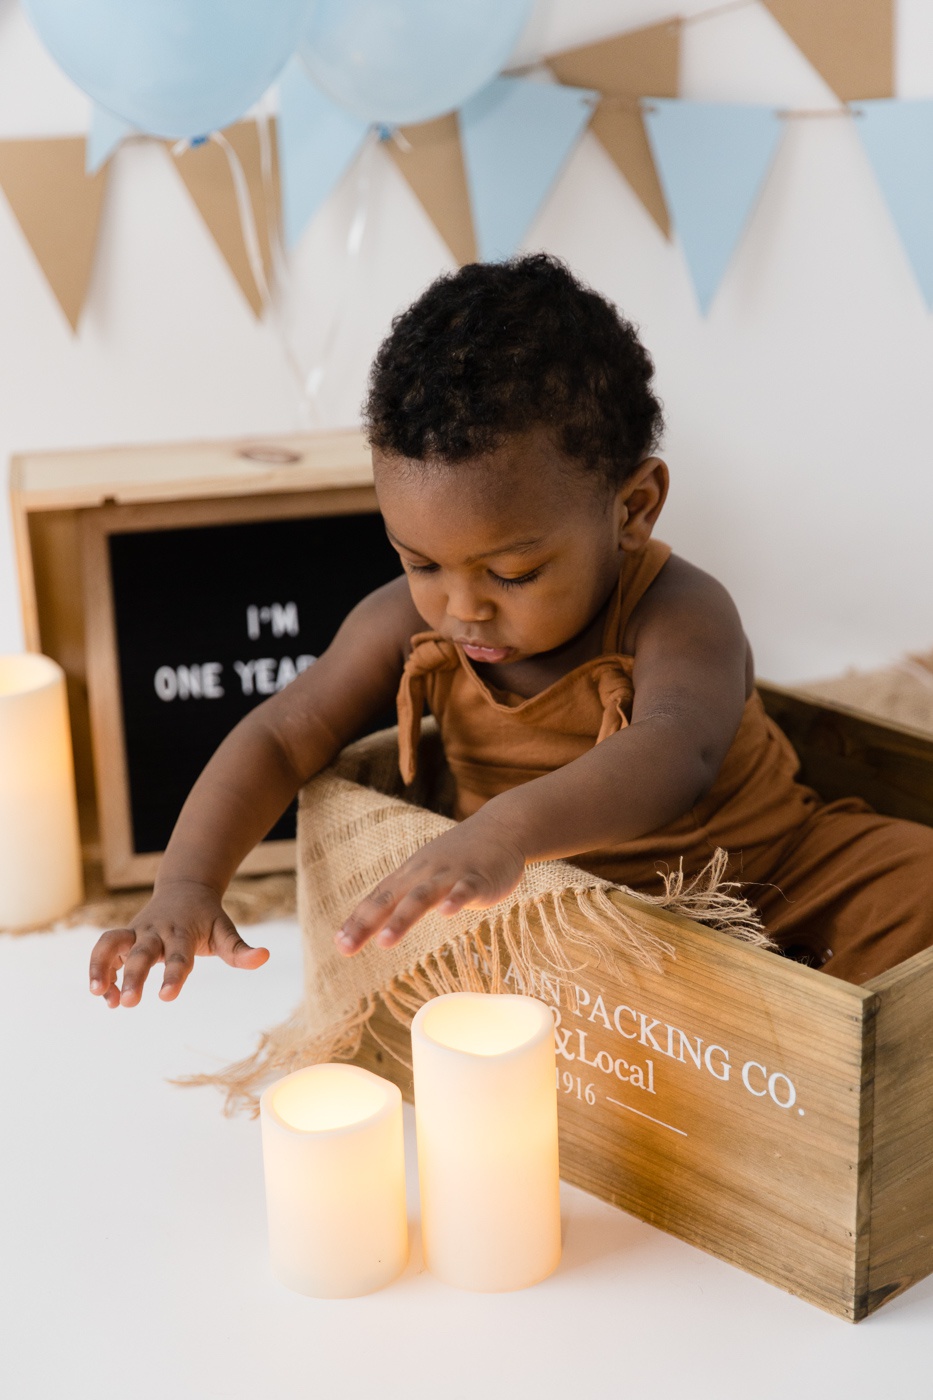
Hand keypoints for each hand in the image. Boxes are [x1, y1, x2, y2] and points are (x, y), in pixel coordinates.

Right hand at [88, 878, 268, 1007]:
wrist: (185, 887)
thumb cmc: (207, 917)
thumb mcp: (225, 930)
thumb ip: (241, 950)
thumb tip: (265, 957)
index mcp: (182, 932)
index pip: (179, 956)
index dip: (174, 976)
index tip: (167, 997)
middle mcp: (156, 931)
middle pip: (141, 953)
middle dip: (134, 977)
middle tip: (131, 1003)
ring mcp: (137, 932)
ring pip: (111, 944)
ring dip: (101, 967)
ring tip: (99, 995)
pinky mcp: (124, 937)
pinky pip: (105, 950)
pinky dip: (100, 971)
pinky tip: (105, 997)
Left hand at [336, 811, 525, 954]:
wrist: (502, 827)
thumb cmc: (460, 856)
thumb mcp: (427, 872)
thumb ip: (405, 895)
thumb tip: (378, 922)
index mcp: (411, 875)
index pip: (378, 899)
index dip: (358, 921)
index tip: (340, 944)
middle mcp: (424, 873)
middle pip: (391, 899)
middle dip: (367, 923)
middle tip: (346, 947)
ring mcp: (451, 875)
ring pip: (423, 897)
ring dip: (402, 918)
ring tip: (385, 942)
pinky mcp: (478, 878)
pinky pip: (465, 889)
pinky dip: (456, 900)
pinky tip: (447, 912)